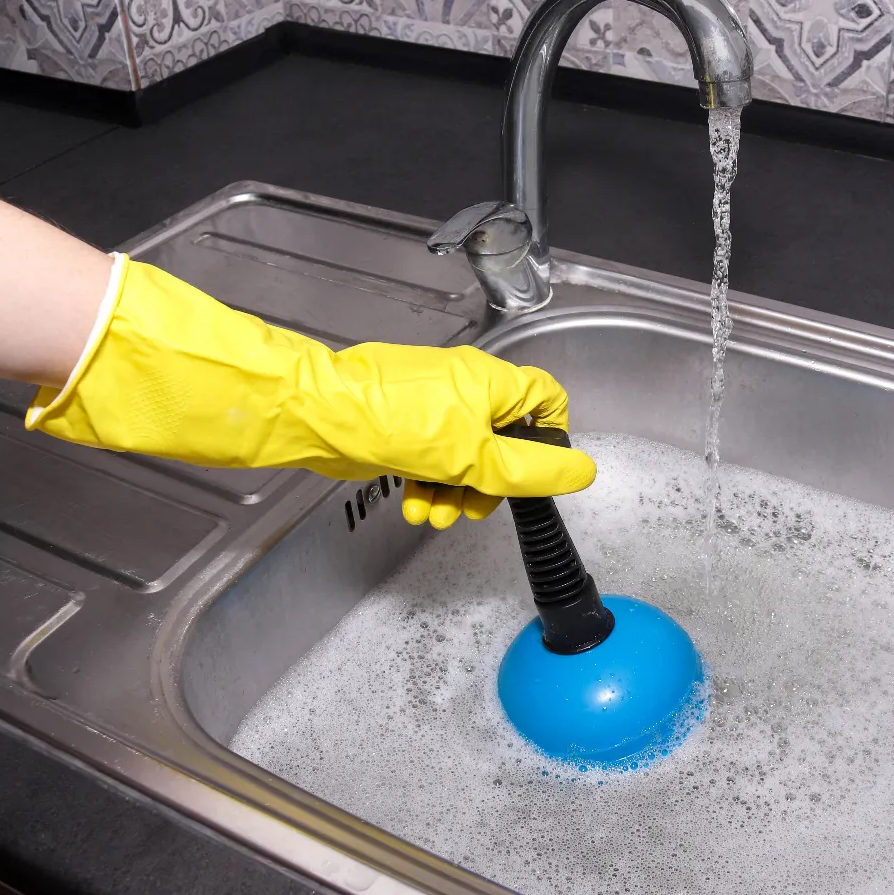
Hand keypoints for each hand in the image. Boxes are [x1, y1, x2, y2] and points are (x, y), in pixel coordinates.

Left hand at [27, 257, 595, 525]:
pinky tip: (412, 504)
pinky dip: (429, 487)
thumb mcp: (471, 456)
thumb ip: (529, 469)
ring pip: (467, 460)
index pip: (547, 404)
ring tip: (432, 512)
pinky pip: (434, 463)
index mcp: (491, 382)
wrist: (311, 417)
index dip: (547, 443)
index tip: (534, 477)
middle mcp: (465, 389)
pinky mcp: (403, 428)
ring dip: (456, 494)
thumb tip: (582, 470)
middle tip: (471, 505)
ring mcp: (432, 408)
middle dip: (490, 483)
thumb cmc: (384, 422)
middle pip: (506, 443)